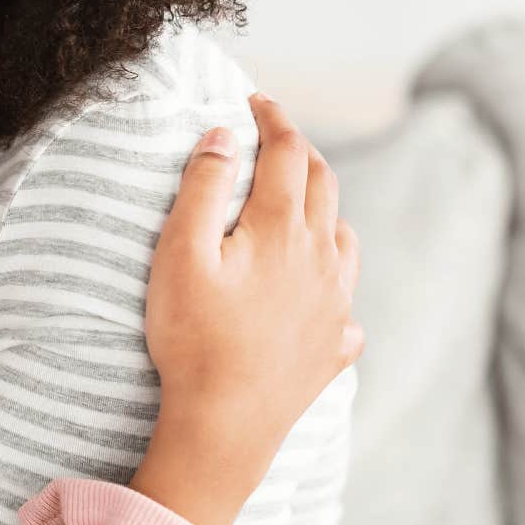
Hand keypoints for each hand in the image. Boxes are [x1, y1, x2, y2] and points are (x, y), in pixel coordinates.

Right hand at [130, 93, 362, 524]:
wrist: (225, 424)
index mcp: (283, 229)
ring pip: (343, 238)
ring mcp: (334, 304)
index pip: (288, 152)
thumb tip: (223, 135)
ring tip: (298, 207)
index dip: (274, 118)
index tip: (256, 100)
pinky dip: (332, 281)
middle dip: (300, 152)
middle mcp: (321, 259)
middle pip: (323, 186)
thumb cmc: (192, 336)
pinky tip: (315, 293)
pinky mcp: (333, 346)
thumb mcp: (179, 252)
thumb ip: (203, 187)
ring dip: (324, 210)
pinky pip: (345, 302)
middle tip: (273, 138)